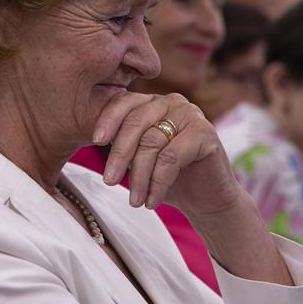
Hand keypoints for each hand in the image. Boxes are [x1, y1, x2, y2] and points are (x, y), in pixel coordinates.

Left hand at [93, 91, 244, 216]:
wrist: (207, 199)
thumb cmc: (168, 177)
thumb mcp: (138, 158)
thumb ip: (122, 144)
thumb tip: (95, 140)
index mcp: (151, 103)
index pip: (123, 103)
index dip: (108, 120)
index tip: (94, 141)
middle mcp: (170, 102)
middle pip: (135, 122)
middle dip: (120, 154)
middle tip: (109, 181)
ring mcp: (190, 114)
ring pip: (151, 143)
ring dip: (139, 177)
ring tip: (134, 201)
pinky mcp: (205, 133)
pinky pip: (171, 158)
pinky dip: (158, 182)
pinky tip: (152, 201)